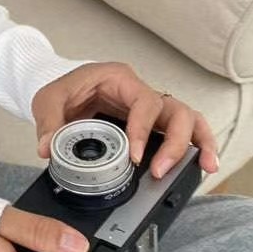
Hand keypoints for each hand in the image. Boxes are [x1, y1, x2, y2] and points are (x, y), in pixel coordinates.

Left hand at [31, 62, 218, 178]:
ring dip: (198, 142)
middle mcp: (141, 92)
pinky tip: (201, 165)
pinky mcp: (151, 124)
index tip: (135, 156)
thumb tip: (47, 149)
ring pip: (188, 118)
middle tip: (160, 171)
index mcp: (120, 80)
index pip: (144, 102)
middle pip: (176, 110)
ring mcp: (149, 109)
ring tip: (205, 166)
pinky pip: (181, 131)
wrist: (63, 93)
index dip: (144, 129)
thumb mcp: (47, 100)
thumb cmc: (62, 90)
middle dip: (176, 142)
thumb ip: (48, 122)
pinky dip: (194, 146)